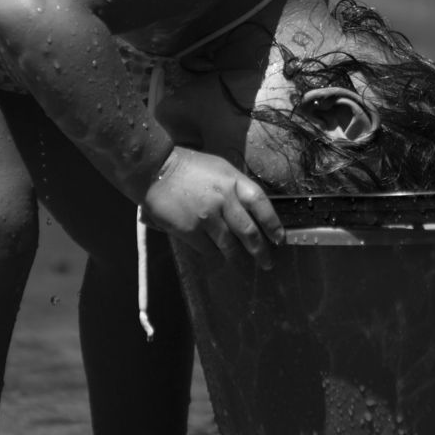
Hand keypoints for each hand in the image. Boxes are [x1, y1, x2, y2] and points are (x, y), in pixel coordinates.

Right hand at [141, 147, 283, 269]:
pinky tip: (219, 257)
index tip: (279, 239)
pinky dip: (216, 255)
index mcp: (233, 181)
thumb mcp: (220, 169)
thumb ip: (236, 188)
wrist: (155, 171)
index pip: (261, 204)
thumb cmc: (190, 168)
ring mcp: (207, 217)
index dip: (273, 224)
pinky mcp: (190, 231)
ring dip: (239, 258)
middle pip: (249, 231)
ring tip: (245, 266)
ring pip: (230, 245)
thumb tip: (252, 211)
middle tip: (267, 263)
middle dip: (261, 251)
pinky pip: (209, 249)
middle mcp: (224, 199)